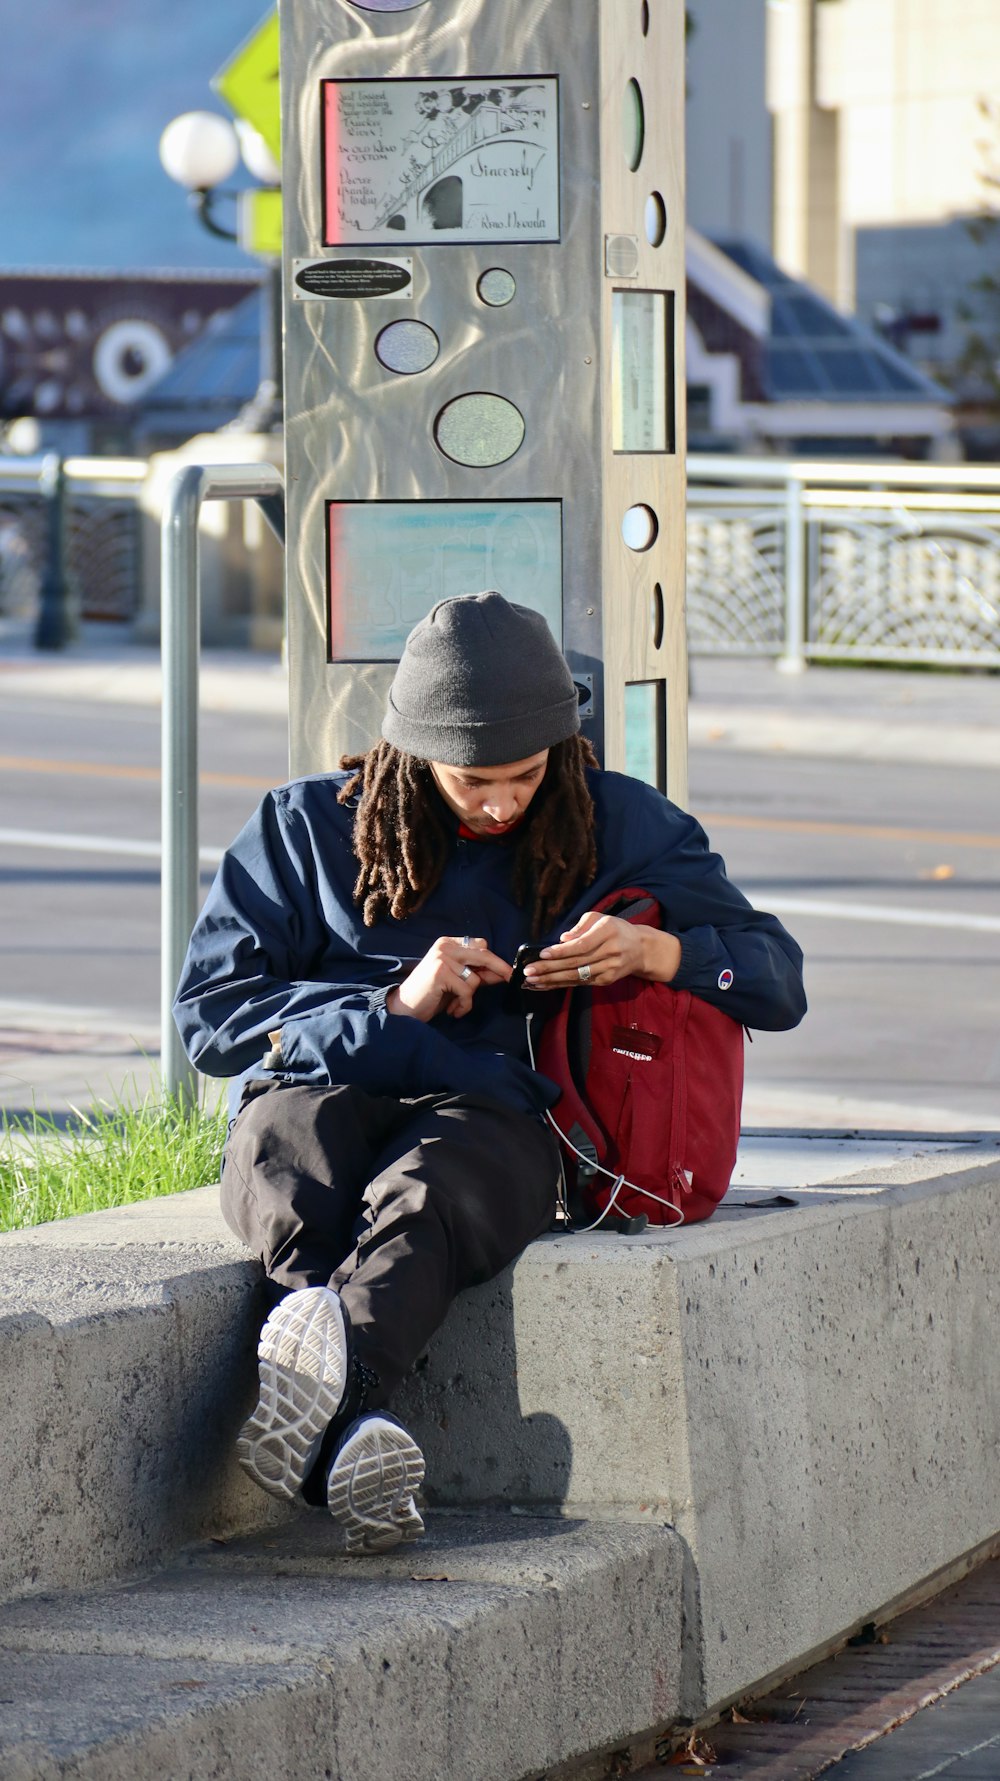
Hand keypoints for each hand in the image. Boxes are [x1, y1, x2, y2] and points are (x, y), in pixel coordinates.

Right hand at [387, 935, 510, 1021]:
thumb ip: (477, 974)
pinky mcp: (440, 973)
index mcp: (448, 944)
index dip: (494, 959)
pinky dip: (464, 1005)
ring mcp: (442, 959)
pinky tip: (453, 1011)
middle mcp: (445, 947)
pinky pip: (467, 991)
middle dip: (499, 968)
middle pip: (483, 954)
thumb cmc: (431, 994)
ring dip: (469, 998)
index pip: (480, 945)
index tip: (506, 971)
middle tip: (510, 978)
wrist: (404, 1007)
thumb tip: (502, 973)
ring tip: (456, 1006)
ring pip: (475, 978)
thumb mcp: (457, 982)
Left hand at [523, 911, 681, 989]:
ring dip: (552, 980)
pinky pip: (580, 983)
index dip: (562, 951)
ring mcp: (609, 969)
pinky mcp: (606, 981)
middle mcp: (611, 952)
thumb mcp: (600, 918)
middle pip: (576, 963)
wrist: (641, 949)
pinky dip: (560, 985)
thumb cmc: (615, 929)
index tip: (543, 954)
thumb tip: (563, 939)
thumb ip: (581, 926)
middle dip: (550, 968)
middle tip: (529, 971)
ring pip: (577, 976)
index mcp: (608, 932)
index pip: (582, 945)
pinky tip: (544, 985)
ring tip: (532, 981)